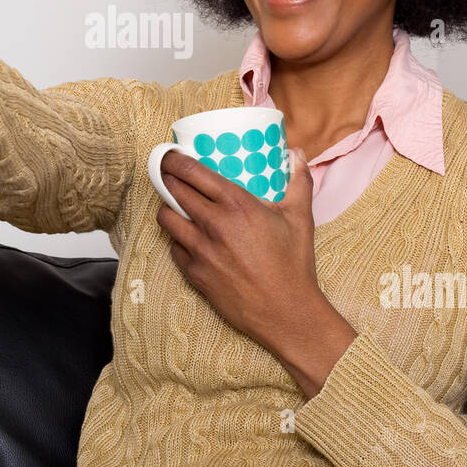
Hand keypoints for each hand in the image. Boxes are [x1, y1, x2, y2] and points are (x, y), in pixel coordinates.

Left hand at [156, 146, 325, 350]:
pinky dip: (177, 239)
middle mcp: (213, 224)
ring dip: (167, 207)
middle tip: (168, 174)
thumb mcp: (300, 216)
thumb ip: (299, 180)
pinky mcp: (195, 273)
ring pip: (165, 218)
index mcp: (236, 204)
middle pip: (173, 191)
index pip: (192, 172)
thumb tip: (298, 154)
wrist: (286, 312)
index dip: (174, 160)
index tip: (170, 155)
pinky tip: (187, 237)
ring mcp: (200, 250)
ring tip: (174, 205)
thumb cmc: (294, 264)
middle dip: (167, 178)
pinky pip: (174, 248)